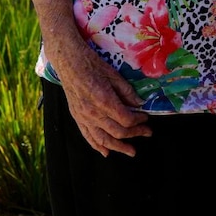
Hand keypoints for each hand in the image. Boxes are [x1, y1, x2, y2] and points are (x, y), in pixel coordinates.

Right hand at [51, 40, 151, 156]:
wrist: (69, 63)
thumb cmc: (92, 65)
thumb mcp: (114, 74)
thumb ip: (127, 92)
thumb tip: (139, 104)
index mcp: (104, 100)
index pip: (126, 119)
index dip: (139, 121)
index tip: (146, 118)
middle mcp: (93, 113)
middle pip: (117, 131)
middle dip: (134, 134)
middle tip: (147, 133)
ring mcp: (83, 117)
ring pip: (103, 139)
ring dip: (118, 147)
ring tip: (131, 151)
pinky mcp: (77, 118)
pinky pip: (87, 136)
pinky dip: (97, 146)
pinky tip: (106, 152)